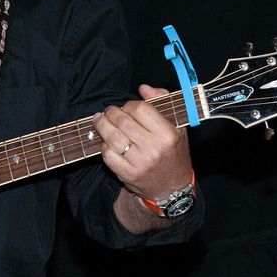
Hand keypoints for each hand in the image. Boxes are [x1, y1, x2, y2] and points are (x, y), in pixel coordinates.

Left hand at [93, 84, 192, 201]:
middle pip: (123, 121)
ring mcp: (140, 163)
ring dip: (101, 125)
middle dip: (111, 112)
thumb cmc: (174, 152)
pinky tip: (106, 141)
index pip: (140, 109)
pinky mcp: (128, 175)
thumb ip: (162, 102)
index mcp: (168, 134)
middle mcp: (154, 148)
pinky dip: (104, 145)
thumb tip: (143, 88)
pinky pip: (108, 155)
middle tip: (109, 111)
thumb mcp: (177, 126)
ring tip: (99, 120)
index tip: (127, 107)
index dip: (130, 105)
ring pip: (112, 137)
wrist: (173, 187)